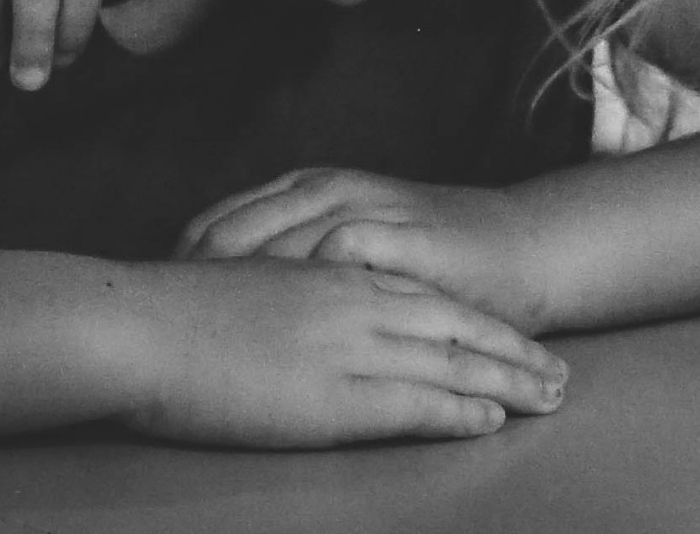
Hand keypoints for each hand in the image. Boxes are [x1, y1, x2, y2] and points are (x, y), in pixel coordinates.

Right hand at [123, 256, 561, 448]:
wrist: (139, 324)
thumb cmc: (171, 312)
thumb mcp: (249, 290)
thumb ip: (289, 301)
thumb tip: (300, 325)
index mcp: (333, 279)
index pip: (427, 297)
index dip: (476, 320)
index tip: (513, 339)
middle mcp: (355, 305)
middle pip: (458, 326)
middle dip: (514, 351)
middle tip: (560, 373)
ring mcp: (349, 348)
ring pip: (452, 362)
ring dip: (509, 382)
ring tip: (551, 398)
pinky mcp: (334, 396)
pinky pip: (414, 403)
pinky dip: (459, 410)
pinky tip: (492, 421)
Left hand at [178, 167, 541, 327]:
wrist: (521, 249)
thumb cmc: (430, 256)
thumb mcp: (347, 240)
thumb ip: (292, 252)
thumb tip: (216, 290)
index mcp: (313, 188)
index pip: (219, 222)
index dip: (181, 264)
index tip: (154, 305)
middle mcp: (332, 191)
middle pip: (234, 230)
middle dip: (194, 277)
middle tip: (165, 321)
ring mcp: (367, 209)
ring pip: (276, 239)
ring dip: (237, 281)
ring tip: (203, 325)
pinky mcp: (400, 237)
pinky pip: (334, 252)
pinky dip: (299, 282)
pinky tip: (279, 315)